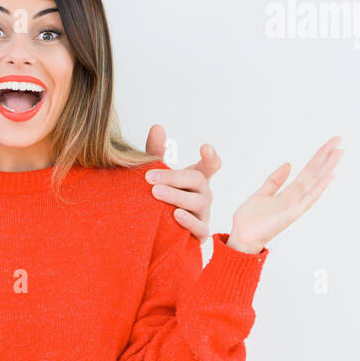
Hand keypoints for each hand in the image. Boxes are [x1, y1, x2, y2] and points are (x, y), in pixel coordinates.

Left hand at [144, 124, 220, 240]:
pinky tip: (175, 215)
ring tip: (156, 193)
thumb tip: (157, 127)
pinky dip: (188, 221)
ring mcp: (204, 214)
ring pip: (197, 203)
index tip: (205, 146)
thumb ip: (157, 152)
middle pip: (197, 180)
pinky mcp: (200, 233)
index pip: (210, 165)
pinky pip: (200, 228)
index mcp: (197, 179)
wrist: (161, 233)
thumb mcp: (159, 174)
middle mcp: (204, 195)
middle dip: (173, 177)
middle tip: (149, 177)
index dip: (210, 156)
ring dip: (176, 196)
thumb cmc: (163, 198)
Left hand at [228, 136, 343, 252]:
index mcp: (289, 192)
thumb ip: (275, 180)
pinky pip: (309, 198)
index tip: (330, 143)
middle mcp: (296, 197)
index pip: (308, 170)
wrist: (242, 237)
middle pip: (315, 172)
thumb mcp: (262, 193)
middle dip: (326, 156)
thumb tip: (288, 164)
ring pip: (316, 182)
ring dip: (328, 167)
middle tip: (339, 140)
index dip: (318, 156)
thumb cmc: (250, 220)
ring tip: (340, 152)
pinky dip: (320, 187)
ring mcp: (296, 205)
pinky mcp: (293, 213)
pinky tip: (331, 175)